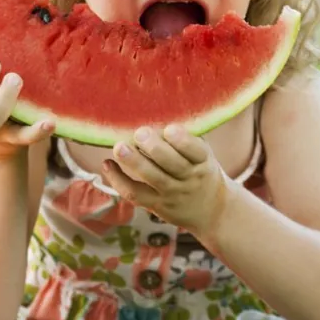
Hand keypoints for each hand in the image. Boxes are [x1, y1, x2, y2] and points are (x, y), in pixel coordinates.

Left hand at [102, 125, 232, 236]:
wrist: (212, 211)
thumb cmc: (202, 171)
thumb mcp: (203, 154)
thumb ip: (187, 137)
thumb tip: (160, 108)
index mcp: (203, 161)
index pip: (196, 151)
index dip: (183, 141)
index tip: (169, 128)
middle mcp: (189, 179)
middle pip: (172, 164)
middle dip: (155, 148)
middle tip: (139, 133)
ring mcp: (172, 193)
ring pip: (153, 179)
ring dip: (134, 162)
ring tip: (119, 147)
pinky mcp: (156, 205)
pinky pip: (135, 194)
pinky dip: (119, 180)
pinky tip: (107, 164)